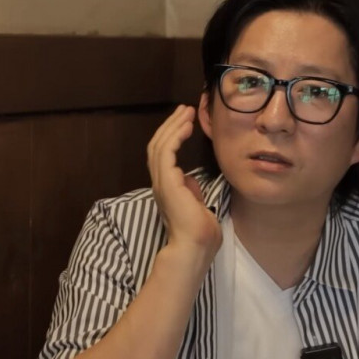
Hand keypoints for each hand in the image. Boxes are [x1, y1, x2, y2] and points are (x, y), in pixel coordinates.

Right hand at [147, 105, 222, 256]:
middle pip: (158, 146)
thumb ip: (192, 193)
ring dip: (173, 126)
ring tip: (186, 112)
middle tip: (184, 110)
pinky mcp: (166, 182)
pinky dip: (174, 136)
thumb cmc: (200, 236)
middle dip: (171, 126)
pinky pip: (166, 152)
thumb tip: (191, 181)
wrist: (195, 248)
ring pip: (160, 146)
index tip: (186, 123)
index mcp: (167, 189)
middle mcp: (161, 184)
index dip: (173, 137)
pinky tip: (185, 127)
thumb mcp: (198, 208)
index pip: (164, 156)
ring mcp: (162, 183)